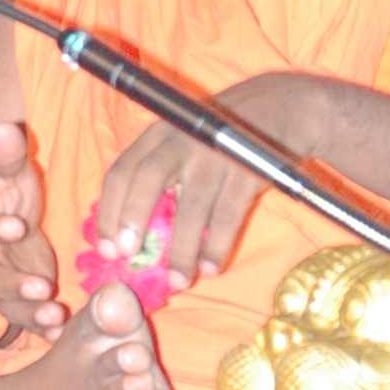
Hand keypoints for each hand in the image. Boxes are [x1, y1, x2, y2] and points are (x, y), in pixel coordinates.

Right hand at [0, 123, 64, 337]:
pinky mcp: (17, 304)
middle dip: (12, 284)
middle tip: (39, 286)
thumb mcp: (6, 175)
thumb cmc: (2, 197)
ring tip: (54, 315)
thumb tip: (4, 125)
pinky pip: (26, 321)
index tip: (17, 226)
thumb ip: (6, 155)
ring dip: (30, 312)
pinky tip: (63, 332)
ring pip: (7, 305)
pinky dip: (43, 329)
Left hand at [91, 74, 299, 290]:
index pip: (122, 170)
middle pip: (147, 178)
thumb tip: (129, 238)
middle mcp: (182, 140)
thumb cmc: (219, 140)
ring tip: (178, 281)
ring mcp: (216, 154)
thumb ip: (158, 178)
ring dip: (181, 249)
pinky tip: (211, 268)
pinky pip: (228, 215)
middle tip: (128, 256)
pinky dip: (217, 245)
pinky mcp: (249, 169)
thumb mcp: (183, 144)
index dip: (110, 210)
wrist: (281, 108)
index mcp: (158, 136)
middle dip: (133, 218)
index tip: (107, 249)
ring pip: (191, 207)